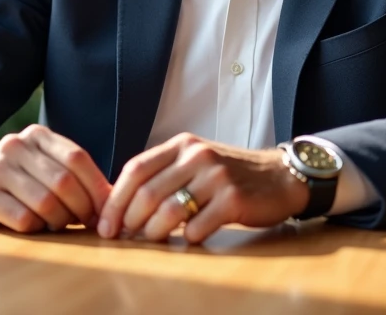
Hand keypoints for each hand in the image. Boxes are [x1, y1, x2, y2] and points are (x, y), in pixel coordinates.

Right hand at [0, 124, 111, 232]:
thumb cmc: (18, 173)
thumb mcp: (42, 161)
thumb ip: (73, 172)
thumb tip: (113, 197)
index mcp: (37, 136)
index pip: (77, 158)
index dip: (97, 186)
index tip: (107, 208)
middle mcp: (15, 147)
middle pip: (63, 182)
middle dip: (82, 208)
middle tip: (87, 222)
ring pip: (45, 202)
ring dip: (60, 221)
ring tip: (60, 224)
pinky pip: (23, 218)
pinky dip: (37, 227)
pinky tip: (35, 225)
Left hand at [97, 133, 307, 243]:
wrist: (279, 176)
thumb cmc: (229, 174)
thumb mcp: (195, 161)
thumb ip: (164, 174)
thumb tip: (121, 204)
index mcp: (182, 145)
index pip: (135, 169)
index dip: (115, 199)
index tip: (105, 224)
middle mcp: (197, 156)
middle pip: (147, 193)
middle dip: (130, 220)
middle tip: (126, 237)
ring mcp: (216, 176)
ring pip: (169, 211)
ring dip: (154, 232)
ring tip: (153, 239)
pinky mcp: (233, 199)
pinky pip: (198, 227)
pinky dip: (188, 238)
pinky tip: (190, 238)